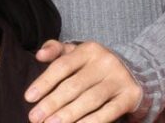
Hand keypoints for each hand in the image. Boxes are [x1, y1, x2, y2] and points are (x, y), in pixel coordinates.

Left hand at [26, 40, 141, 122]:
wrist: (135, 70)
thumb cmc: (94, 64)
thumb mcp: (76, 51)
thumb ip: (55, 50)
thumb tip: (39, 55)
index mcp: (88, 50)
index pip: (62, 66)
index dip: (44, 82)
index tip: (29, 98)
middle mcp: (105, 63)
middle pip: (73, 86)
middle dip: (52, 103)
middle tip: (35, 118)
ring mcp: (119, 80)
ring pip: (89, 100)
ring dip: (68, 115)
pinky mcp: (130, 96)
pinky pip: (108, 112)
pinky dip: (90, 122)